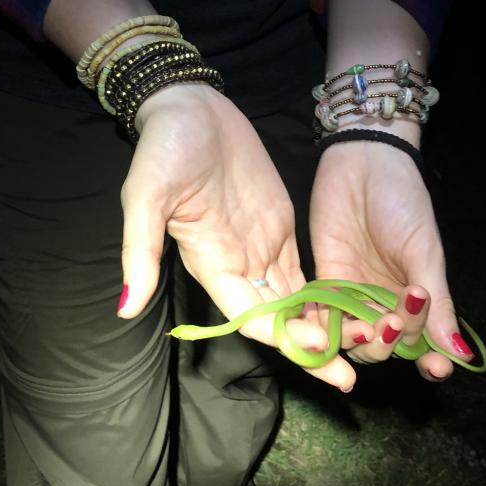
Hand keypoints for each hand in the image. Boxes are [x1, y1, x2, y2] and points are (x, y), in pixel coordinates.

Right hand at [118, 83, 338, 381]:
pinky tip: (349, 309)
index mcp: (211, 264)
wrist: (190, 108)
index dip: (282, 340)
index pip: (250, 317)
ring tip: (360, 348)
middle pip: (276, 320)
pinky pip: (302, 270)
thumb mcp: (146, 195)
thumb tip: (125, 309)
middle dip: (309, 349)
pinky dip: (324, 293)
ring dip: (321, 327)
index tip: (320, 356)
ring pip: (294, 301)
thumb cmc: (165, 149)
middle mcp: (238, 264)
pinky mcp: (279, 224)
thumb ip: (142, 251)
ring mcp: (261, 245)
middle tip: (348, 377)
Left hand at [309, 139, 474, 390]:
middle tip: (393, 325)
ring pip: (350, 334)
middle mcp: (383, 301)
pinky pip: (320, 313)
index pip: (422, 340)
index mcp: (416, 297)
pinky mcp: (323, 278)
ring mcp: (352, 292)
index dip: (428, 359)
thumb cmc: (402, 202)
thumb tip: (456, 352)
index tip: (435, 369)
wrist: (363, 162)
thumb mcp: (424, 251)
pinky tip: (321, 328)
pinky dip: (320, 325)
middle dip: (389, 344)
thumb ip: (437, 303)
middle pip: (383, 344)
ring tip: (364, 328)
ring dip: (355, 339)